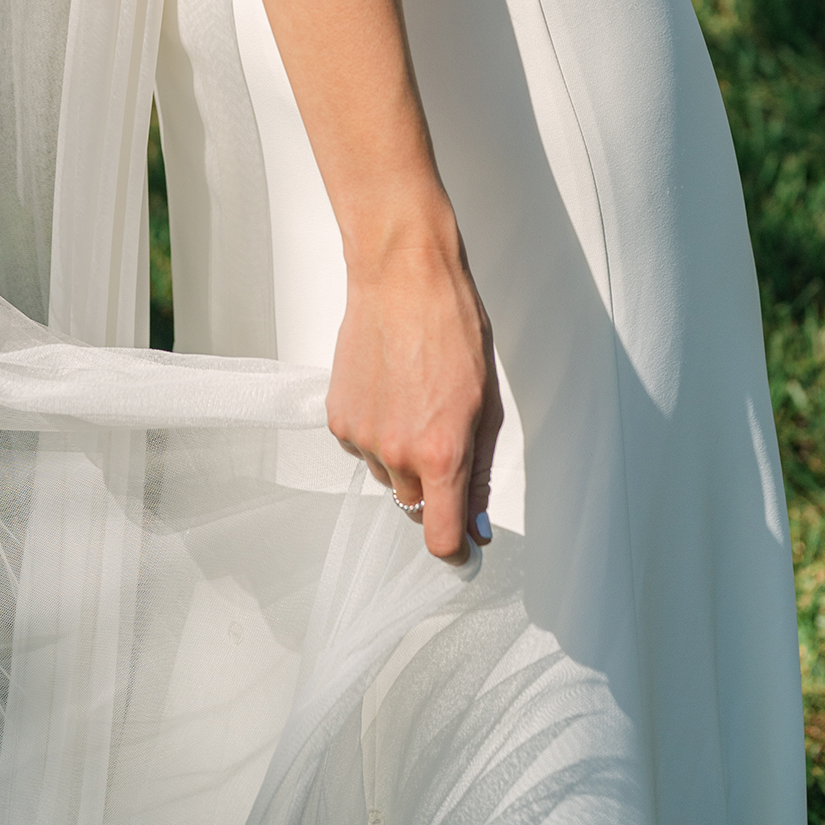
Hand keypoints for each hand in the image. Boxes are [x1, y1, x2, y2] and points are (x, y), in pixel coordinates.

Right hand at [325, 211, 503, 562]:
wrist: (402, 277)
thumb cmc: (453, 328)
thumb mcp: (487, 405)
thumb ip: (480, 473)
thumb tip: (477, 526)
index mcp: (441, 452)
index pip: (441, 538)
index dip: (456, 546)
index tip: (464, 541)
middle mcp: (396, 452)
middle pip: (415, 506)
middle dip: (432, 484)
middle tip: (444, 431)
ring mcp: (362, 437)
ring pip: (388, 475)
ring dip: (402, 455)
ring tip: (414, 398)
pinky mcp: (337, 418)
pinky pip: (362, 448)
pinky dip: (377, 432)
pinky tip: (389, 389)